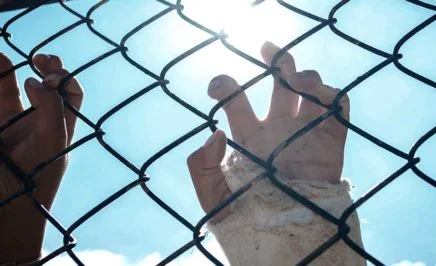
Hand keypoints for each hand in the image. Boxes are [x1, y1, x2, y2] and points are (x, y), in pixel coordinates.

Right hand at [0, 53, 82, 262]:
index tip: (48, 76)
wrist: (3, 217)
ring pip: (10, 91)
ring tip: (0, 55)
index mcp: (60, 129)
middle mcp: (37, 125)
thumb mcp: (51, 147)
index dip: (64, 78)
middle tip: (40, 57)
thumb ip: (52, 113)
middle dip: (45, 67)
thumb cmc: (34, 185)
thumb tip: (39, 82)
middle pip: (45, 88)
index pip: (71, 96)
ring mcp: (11, 128)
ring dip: (5, 70)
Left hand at [187, 42, 349, 221]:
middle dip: (276, 61)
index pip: (236, 99)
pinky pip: (338, 110)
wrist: (282, 238)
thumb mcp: (213, 197)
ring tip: (297, 80)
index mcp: (248, 135)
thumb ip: (202, 168)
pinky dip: (333, 96)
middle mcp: (277, 128)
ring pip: (310, 90)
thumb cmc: (245, 218)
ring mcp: (305, 133)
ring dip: (305, 75)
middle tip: (267, 47)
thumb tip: (214, 133)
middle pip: (279, 84)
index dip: (225, 85)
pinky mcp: (330, 143)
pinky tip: (320, 95)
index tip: (215, 86)